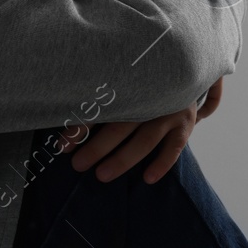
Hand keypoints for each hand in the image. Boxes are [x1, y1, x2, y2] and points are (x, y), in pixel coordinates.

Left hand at [60, 77, 223, 183]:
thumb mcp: (121, 85)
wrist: (182, 68)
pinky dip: (162, 163)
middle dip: (97, 147)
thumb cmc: (140, 83)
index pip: (101, 106)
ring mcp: (169, 110)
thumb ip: (96, 103)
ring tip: (101, 175)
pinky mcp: (185, 123)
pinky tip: (148, 179)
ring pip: (144, 140)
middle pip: (120, 125)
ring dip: (123, 159)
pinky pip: (175, 146)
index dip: (80, 126)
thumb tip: (66, 134)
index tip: (63, 146)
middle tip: (78, 165)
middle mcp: (150, 96)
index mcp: (129, 83)